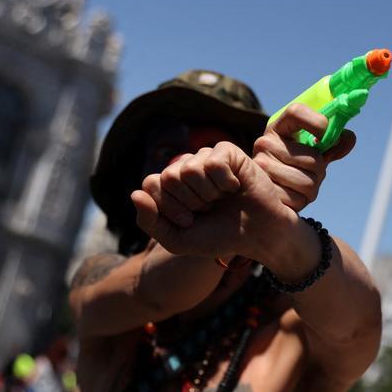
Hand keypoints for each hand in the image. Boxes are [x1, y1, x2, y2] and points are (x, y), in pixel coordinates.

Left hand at [129, 140, 296, 260]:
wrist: (256, 235)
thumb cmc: (219, 236)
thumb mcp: (177, 239)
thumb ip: (149, 221)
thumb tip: (134, 194)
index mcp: (171, 185)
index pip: (151, 184)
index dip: (169, 208)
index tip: (189, 221)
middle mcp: (186, 167)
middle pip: (168, 177)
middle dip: (189, 202)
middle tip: (208, 209)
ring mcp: (206, 157)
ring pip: (189, 170)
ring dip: (207, 194)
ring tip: (222, 199)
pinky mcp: (227, 152)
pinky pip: (213, 163)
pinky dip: (224, 182)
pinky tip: (235, 187)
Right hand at [254, 103, 355, 211]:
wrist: (267, 196)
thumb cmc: (294, 167)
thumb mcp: (312, 152)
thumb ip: (332, 144)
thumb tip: (349, 138)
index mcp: (278, 128)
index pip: (297, 112)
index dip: (318, 122)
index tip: (328, 137)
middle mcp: (264, 143)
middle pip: (313, 159)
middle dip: (319, 171)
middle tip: (308, 173)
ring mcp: (261, 167)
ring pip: (308, 182)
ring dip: (311, 190)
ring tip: (298, 187)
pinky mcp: (263, 192)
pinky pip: (298, 200)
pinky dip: (301, 202)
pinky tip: (290, 197)